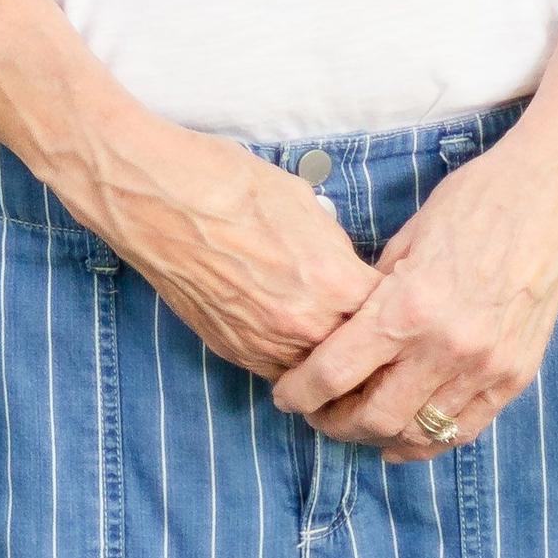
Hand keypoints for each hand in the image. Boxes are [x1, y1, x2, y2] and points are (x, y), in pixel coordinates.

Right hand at [91, 144, 381, 383]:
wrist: (154, 196)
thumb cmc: (225, 183)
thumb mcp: (303, 202)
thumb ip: (335, 248)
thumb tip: (345, 268)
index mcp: (334, 283)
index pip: (392, 317)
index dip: (399, 308)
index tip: (402, 304)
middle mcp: (304, 325)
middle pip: (362, 358)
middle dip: (372, 347)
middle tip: (380, 338)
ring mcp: (265, 344)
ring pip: (320, 375)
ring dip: (331, 361)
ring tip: (338, 343)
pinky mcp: (232, 350)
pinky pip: (278, 370)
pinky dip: (291, 360)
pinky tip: (292, 337)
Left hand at [265, 140, 557, 461]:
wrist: (547, 201)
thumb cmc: (471, 204)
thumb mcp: (404, 241)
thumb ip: (375, 294)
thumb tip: (345, 331)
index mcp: (407, 306)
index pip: (336, 372)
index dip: (301, 393)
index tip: (285, 397)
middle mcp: (446, 347)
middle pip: (373, 416)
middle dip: (333, 423)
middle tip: (316, 415)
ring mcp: (484, 368)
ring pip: (417, 431)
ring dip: (377, 436)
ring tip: (354, 425)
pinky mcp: (514, 377)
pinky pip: (463, 429)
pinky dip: (426, 441)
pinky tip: (402, 439)